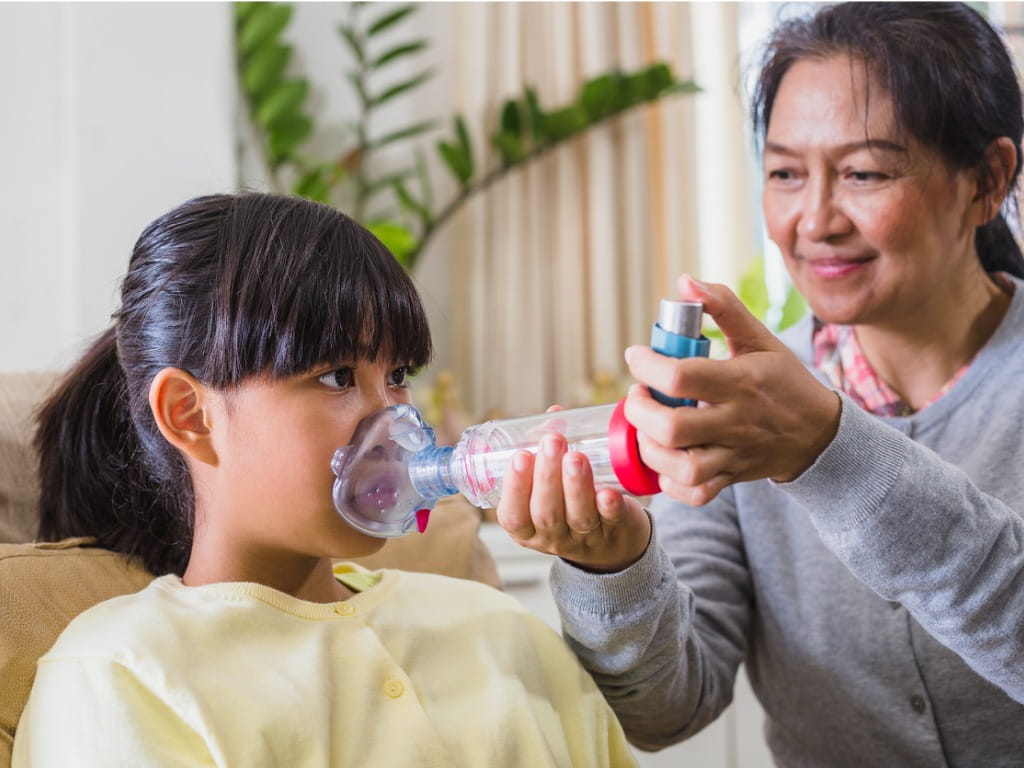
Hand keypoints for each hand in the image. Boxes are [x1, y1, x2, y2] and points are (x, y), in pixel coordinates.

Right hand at [495, 431, 651, 572]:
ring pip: (578, 516)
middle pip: (546, 513)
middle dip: (547, 476)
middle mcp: (553, 536)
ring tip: (576, 456)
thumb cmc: (569, 505)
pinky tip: (608, 491)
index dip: (515, 487)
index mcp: (527, 527)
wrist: (612, 540)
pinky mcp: (616, 530)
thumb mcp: (548, 487)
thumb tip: (554, 414)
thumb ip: (547, 452)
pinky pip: (612, 520)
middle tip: (552, 442)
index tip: (521, 455)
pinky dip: (609, 506)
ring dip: (576, 485)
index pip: (513, 515)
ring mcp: (585, 537)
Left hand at [624, 275, 840, 505]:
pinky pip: (696, 494)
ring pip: (683, 468)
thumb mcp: (759, 337)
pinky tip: (662, 459)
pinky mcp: (732, 478)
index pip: (682, 375)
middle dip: (640, 411)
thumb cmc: (783, 380)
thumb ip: (723, 306)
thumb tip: (684, 282)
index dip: (647, 365)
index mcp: (742, 381)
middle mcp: (738, 421)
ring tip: (645, 428)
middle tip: (638, 395)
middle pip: (673, 428)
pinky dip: (670, 484)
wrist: (819, 433)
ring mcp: (735, 455)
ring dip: (650, 449)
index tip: (638, 355)